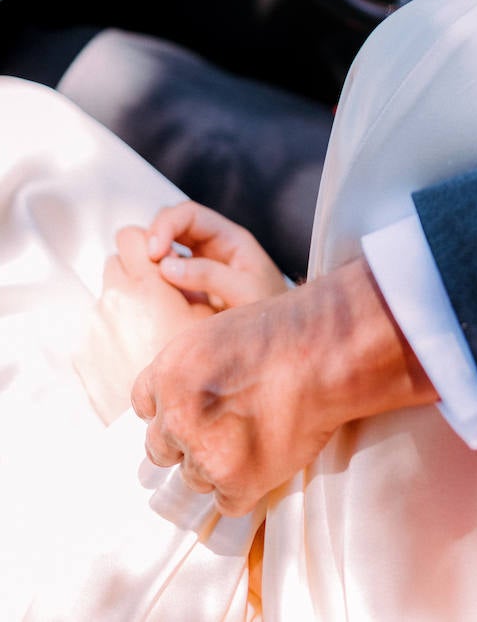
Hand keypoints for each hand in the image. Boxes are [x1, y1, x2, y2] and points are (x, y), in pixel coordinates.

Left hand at [74, 225, 213, 425]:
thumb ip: (192, 282)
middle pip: (115, 262)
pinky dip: (112, 333)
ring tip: (147, 332)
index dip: (147, 245)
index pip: (132, 236)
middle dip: (134, 273)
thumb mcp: (207, 320)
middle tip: (157, 297)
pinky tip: (133, 354)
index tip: (159, 261)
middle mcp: (113, 300)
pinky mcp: (80, 351)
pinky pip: (96, 327)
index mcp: (146, 286)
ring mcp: (93, 326)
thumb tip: (176, 265)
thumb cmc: (192, 372)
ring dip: (123, 303)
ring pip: (105, 296)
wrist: (153, 429)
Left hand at [131, 258, 436, 515]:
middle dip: (188, 442)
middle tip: (225, 431)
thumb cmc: (283, 334)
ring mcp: (203, 452)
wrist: (323, 351)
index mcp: (167, 373)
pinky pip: (227, 503)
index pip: (145, 407)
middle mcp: (175, 415)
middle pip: (161, 449)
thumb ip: (190, 369)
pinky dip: (247, 489)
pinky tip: (270, 459)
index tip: (193, 410)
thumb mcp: (219, 333)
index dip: (170, 409)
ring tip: (258, 438)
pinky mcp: (235, 481)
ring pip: (195, 478)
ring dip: (220, 467)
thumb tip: (181, 400)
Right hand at [147, 201, 286, 308]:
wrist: (281, 336)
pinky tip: (152, 292)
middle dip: (154, 238)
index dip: (166, 225)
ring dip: (152, 258)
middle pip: (173, 225)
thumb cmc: (271, 310)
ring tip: (146, 279)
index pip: (189, 214)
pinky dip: (154, 278)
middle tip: (145, 265)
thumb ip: (210, 276)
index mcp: (229, 238)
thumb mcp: (245, 291)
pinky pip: (167, 273)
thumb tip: (166, 266)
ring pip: (166, 248)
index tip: (153, 252)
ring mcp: (201, 264)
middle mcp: (213, 245)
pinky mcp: (191, 287)